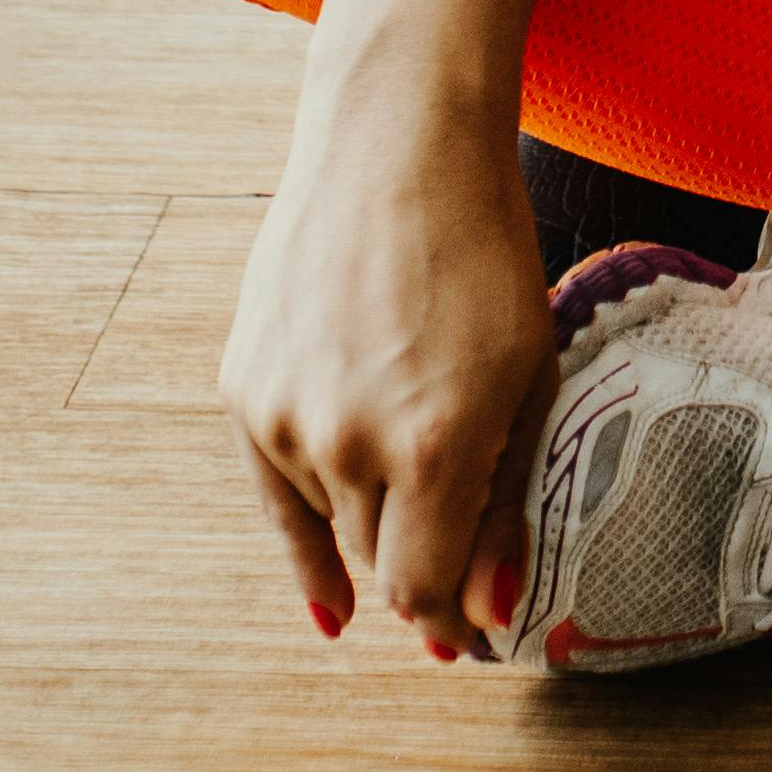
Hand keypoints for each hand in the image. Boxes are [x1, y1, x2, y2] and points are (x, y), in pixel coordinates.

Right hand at [219, 77, 558, 658]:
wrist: (394, 146)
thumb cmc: (483, 254)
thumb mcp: (529, 376)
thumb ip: (506, 504)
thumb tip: (489, 613)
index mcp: (435, 444)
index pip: (428, 589)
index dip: (458, 616)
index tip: (483, 625)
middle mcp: (348, 443)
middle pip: (384, 557)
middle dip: (428, 561)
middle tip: (466, 562)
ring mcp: (284, 417)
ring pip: (336, 520)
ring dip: (377, 514)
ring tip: (417, 449)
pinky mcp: (242, 392)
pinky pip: (278, 496)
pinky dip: (307, 548)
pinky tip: (331, 610)